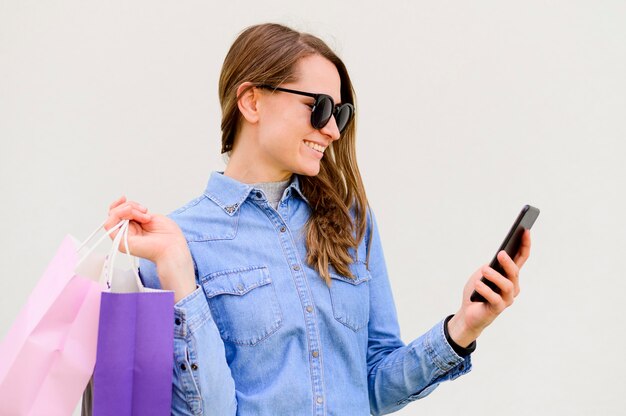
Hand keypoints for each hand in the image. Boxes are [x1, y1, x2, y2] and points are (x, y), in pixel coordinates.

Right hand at [105, 195, 195, 301]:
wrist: (173, 247)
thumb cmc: (168, 236)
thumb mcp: (151, 217)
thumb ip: (137, 213)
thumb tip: (128, 208)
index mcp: (133, 228)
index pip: (117, 215)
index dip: (118, 204)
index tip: (124, 197)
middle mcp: (126, 233)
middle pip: (114, 213)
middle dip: (130, 206)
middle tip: (145, 211)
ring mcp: (122, 238)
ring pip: (112, 216)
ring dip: (128, 210)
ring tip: (145, 216)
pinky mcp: (120, 242)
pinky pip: (110, 224)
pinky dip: (121, 214)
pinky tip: (134, 215)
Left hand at [447, 229, 530, 346]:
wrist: (468, 313)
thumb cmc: (477, 291)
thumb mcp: (482, 273)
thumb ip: (492, 266)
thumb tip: (499, 257)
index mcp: (510, 275)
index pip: (521, 258)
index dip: (525, 244)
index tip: (526, 230)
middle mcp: (512, 287)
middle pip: (515, 272)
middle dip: (509, 262)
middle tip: (501, 254)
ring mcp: (507, 299)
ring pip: (507, 285)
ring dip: (495, 276)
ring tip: (484, 270)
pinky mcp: (497, 308)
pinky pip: (495, 298)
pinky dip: (485, 290)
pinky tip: (478, 285)